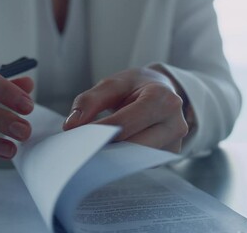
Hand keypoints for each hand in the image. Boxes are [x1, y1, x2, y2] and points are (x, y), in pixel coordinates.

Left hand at [64, 67, 187, 152]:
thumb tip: (71, 125)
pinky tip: (111, 151)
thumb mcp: (114, 83)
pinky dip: (123, 158)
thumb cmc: (138, 86)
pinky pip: (141, 162)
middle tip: (81, 146)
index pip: (125, 123)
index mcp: (163, 99)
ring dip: (113, 155)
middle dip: (105, 146)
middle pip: (133, 145)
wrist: (164, 92)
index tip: (77, 135)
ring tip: (94, 148)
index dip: (99, 131)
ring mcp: (175, 143)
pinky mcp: (169, 155)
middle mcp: (175, 123)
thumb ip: (90, 100)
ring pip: (137, 158)